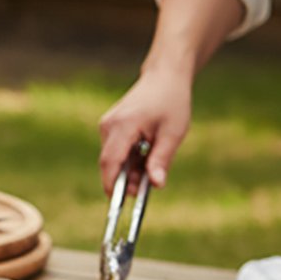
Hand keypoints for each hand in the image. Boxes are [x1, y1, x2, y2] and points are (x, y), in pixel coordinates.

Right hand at [97, 67, 192, 194]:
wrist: (164, 77)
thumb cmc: (172, 102)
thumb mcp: (173, 133)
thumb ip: (162, 160)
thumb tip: (156, 185)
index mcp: (124, 125)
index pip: (110, 161)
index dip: (111, 184)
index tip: (118, 203)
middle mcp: (109, 125)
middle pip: (109, 162)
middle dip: (123, 180)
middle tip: (143, 190)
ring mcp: (107, 125)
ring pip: (112, 157)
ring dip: (128, 169)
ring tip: (150, 168)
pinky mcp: (109, 126)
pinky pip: (114, 149)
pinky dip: (127, 158)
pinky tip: (144, 154)